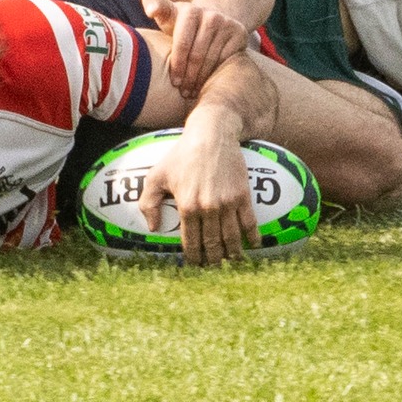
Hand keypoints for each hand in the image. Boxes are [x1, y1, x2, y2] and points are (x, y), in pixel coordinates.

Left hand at [135, 122, 253, 266]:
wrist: (211, 134)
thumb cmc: (181, 154)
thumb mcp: (156, 175)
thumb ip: (149, 203)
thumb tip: (153, 228)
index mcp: (186, 206)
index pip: (190, 241)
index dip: (193, 257)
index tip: (195, 265)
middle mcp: (207, 208)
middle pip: (212, 243)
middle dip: (213, 260)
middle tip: (214, 268)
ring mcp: (227, 203)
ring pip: (231, 237)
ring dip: (232, 253)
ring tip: (232, 261)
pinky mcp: (242, 195)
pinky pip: (249, 222)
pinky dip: (252, 237)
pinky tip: (253, 246)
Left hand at [142, 0, 248, 98]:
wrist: (213, 20)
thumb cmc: (182, 24)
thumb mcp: (168, 14)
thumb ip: (154, 4)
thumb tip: (151, 11)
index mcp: (189, 10)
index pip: (182, 44)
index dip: (177, 65)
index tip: (174, 82)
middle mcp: (211, 15)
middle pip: (197, 55)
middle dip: (188, 77)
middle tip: (183, 92)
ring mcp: (227, 23)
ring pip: (212, 61)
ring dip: (201, 80)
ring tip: (192, 92)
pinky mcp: (240, 33)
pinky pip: (226, 61)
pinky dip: (217, 75)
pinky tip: (208, 84)